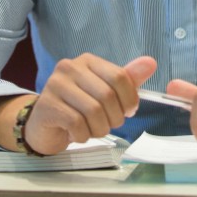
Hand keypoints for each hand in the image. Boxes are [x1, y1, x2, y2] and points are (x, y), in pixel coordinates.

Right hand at [23, 54, 156, 155]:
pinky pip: (77, 124)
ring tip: (93, 130)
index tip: (128, 111)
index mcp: (88, 61)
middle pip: (107, 95)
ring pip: (93, 111)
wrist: (45, 125)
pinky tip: (78, 134)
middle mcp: (69, 67)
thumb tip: (150, 63)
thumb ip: (128, 79)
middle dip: (114, 117)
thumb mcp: (106, 91)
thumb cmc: (79, 107)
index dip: (129, 99)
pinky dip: (84, 135)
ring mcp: (55, 85)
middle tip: (109, 124)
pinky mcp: (47, 106)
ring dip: (99, 129)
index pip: (119, 76)